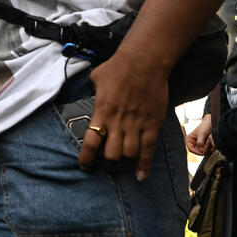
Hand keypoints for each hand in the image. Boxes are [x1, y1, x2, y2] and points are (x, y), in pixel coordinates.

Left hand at [77, 48, 169, 180]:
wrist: (144, 61)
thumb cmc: (118, 67)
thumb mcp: (96, 78)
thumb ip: (93, 91)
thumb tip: (93, 93)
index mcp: (101, 111)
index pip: (90, 142)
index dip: (86, 158)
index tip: (84, 166)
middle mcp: (118, 122)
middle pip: (111, 154)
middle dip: (108, 164)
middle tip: (107, 166)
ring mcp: (136, 124)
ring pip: (129, 154)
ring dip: (125, 164)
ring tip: (122, 167)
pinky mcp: (152, 123)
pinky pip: (149, 149)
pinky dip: (145, 165)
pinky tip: (141, 176)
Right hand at [185, 114, 214, 155]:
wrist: (210, 123)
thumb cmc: (204, 127)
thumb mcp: (201, 134)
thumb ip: (200, 142)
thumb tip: (201, 149)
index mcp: (189, 140)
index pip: (190, 149)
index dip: (196, 152)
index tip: (202, 153)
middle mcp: (193, 143)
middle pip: (197, 151)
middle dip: (203, 149)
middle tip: (207, 145)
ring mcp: (199, 144)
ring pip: (203, 151)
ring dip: (207, 148)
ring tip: (210, 142)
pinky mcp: (204, 145)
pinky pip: (207, 150)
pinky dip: (210, 148)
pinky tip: (212, 143)